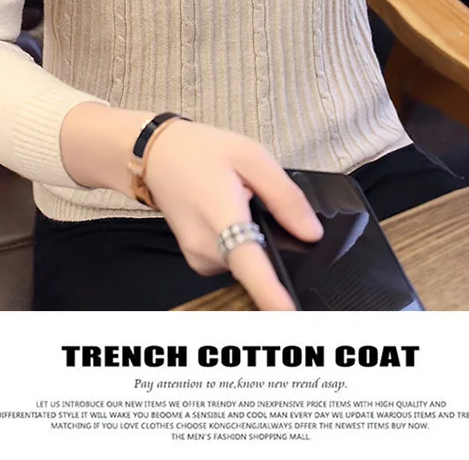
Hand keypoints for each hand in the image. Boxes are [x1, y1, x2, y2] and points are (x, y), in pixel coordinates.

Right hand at [143, 120, 323, 309]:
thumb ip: (285, 198)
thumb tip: (311, 233)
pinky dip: (242, 242)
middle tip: (265, 207)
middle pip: (259, 267)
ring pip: (248, 264)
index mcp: (223, 220)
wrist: (156, 155)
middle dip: (275, 247)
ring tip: (244, 202)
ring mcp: (200, 259)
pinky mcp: (199, 260)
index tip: (291, 317)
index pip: (252, 269)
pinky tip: (234, 213)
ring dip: (256, 242)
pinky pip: (234, 259)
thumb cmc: (200, 151)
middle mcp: (208, 250)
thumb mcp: (252, 158)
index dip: (273, 297)